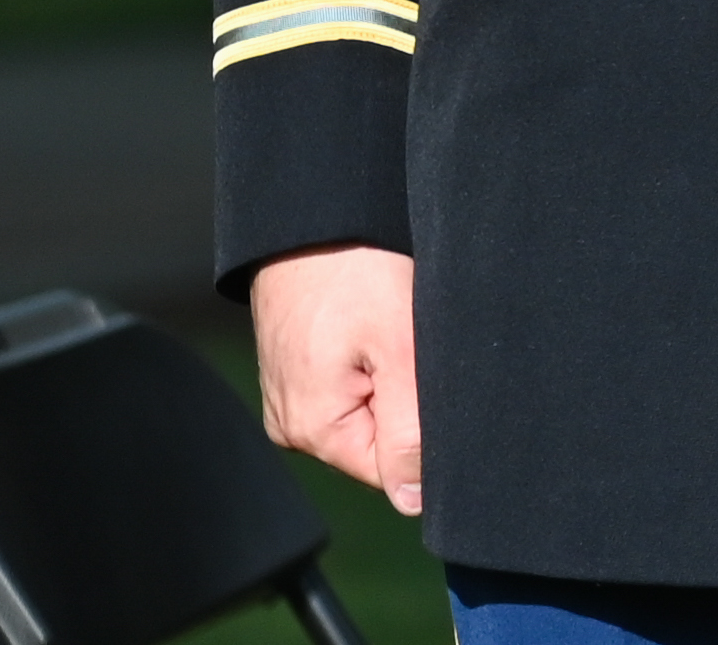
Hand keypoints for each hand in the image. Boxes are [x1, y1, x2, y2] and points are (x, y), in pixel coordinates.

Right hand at [250, 245, 424, 514]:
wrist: (315, 216)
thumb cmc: (356, 270)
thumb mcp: (400, 349)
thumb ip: (409, 430)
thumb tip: (413, 501)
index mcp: (313, 429)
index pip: (391, 470)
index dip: (424, 433)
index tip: (428, 379)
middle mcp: (292, 424)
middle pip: (378, 441)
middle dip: (406, 402)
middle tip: (408, 345)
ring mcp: (289, 396)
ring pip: (366, 410)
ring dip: (389, 378)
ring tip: (387, 328)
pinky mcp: (296, 370)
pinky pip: (346, 385)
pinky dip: (369, 362)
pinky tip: (372, 326)